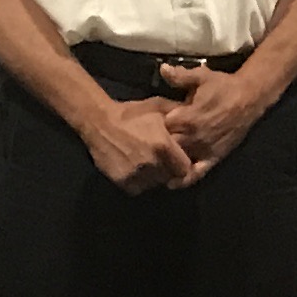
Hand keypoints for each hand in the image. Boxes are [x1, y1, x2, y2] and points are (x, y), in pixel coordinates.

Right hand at [78, 93, 198, 195]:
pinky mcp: (123, 182)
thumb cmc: (132, 113)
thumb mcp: (158, 108)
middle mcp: (152, 164)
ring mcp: (136, 175)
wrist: (99, 122)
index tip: (179, 160)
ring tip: (148, 163)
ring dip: (155, 177)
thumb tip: (196, 122)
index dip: (183, 165)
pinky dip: (140, 181)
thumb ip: (179, 116)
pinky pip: (139, 188)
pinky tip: (136, 168)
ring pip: (155, 184)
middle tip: (162, 160)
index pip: (185, 169)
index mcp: (163, 146)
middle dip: (169, 170)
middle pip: (170, 177)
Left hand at [157, 60, 272, 175]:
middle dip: (155, 147)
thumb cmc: (223, 86)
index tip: (144, 126)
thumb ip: (180, 76)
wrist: (249, 98)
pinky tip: (172, 184)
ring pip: (178, 161)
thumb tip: (162, 69)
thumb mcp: (201, 77)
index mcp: (186, 117)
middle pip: (165, 147)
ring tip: (153, 165)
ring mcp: (203, 149)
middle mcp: (193, 136)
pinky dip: (184, 180)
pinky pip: (197, 173)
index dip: (149, 127)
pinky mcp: (214, 158)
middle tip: (146, 147)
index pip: (158, 128)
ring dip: (166, 163)